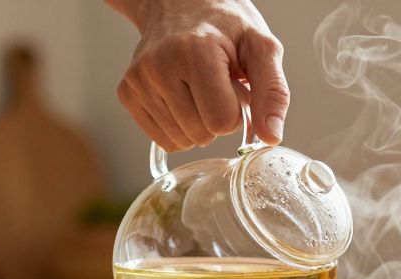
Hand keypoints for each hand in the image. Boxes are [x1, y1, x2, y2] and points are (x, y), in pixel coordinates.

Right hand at [108, 0, 288, 150]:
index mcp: (195, 53)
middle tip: (215, 85)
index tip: (233, 86)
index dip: (236, 110)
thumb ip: (273, 93)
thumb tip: (271, 136)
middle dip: (216, 118)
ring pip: (182, 141)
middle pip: (202, 134)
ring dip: (198, 125)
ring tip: (198, 89)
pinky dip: (178, 127)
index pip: (222, 121)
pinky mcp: (127, 93)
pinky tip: (181, 97)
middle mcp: (160, 67)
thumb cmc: (224, 26)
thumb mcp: (260, 48)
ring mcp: (139, 81)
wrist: (179, 3)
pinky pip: (163, 140)